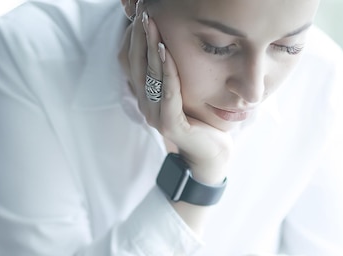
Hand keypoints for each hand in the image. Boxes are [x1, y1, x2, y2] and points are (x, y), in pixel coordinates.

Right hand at [118, 3, 231, 184]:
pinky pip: (167, 92)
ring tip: (150, 22)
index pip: (132, 60)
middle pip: (136, 63)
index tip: (139, 12)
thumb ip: (172, 71)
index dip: (134, 36)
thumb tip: (170, 40)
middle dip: (139, 35)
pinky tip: (165, 50)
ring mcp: (154, 114)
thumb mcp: (184, 89)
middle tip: (142, 10)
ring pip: (149, 74)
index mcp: (145, 95)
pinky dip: (167, 70)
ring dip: (150, 46)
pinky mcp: (169, 124)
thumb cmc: (200, 118)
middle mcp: (145, 103)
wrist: (210, 153)